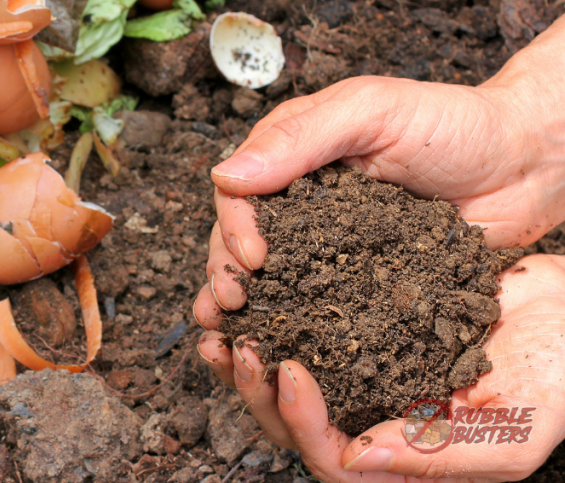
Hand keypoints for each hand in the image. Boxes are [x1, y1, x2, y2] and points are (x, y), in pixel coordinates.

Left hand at [195, 254, 564, 482]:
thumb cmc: (554, 380)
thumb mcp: (513, 432)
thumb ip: (438, 455)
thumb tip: (354, 456)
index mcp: (402, 462)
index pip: (332, 459)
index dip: (302, 421)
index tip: (290, 369)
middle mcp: (371, 425)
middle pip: (293, 426)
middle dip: (257, 390)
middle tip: (237, 344)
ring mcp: (361, 381)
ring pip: (286, 385)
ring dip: (249, 358)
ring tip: (222, 323)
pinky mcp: (356, 337)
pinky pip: (303, 334)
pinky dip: (273, 317)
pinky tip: (254, 292)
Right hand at [201, 13, 564, 314]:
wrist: (527, 165)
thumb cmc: (454, 123)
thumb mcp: (372, 111)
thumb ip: (300, 138)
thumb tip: (225, 175)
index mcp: (292, 156)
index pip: (238, 193)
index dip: (232, 226)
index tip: (252, 257)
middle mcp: (302, 203)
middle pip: (241, 241)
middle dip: (227, 274)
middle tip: (231, 305)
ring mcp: (329, 245)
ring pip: (272, 279)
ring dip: (248, 308)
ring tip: (232, 339)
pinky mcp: (360, 281)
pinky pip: (321, 305)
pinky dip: (295, 328)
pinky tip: (280, 351)